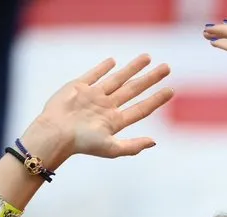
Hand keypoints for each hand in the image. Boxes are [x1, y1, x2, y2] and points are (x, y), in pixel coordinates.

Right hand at [28, 54, 173, 164]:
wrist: (55, 132)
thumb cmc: (82, 143)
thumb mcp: (111, 148)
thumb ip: (133, 146)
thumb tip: (154, 142)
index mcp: (115, 122)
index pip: (141, 108)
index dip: (156, 99)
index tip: (171, 90)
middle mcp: (107, 107)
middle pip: (134, 90)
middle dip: (151, 79)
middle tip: (167, 68)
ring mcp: (93, 96)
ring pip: (118, 78)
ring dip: (133, 68)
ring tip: (148, 57)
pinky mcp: (79, 87)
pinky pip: (94, 75)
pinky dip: (103, 68)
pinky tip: (113, 61)